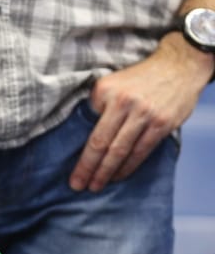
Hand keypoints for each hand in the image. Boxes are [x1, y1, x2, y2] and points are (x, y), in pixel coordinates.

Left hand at [70, 34, 209, 190]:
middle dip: (92, 170)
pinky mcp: (163, 123)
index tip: (75, 176)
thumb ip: (97, 106)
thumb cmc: (137, 79)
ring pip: (124, 151)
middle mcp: (125, 104)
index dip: (83, 160)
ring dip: (110, 172)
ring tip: (99, 184)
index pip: (92, 135)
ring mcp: (146, 115)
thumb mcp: (109, 84)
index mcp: (107, 93)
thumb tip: (84, 134)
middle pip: (105, 146)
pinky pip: (143, 150)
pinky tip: (120, 174)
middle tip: (81, 186)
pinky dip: (130, 165)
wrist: (177, 66)